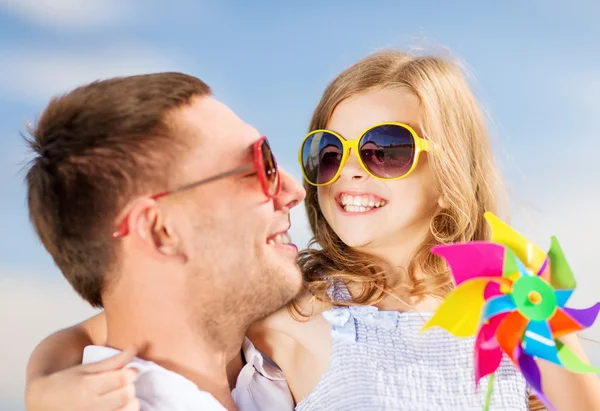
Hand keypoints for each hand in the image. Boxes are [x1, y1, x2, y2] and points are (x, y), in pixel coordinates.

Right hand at [25, 346, 139, 410]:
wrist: (42, 403)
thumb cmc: (65, 383)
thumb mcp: (86, 369)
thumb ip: (113, 360)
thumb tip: (135, 348)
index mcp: (87, 386)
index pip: (123, 378)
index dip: (132, 372)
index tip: (131, 370)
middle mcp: (90, 406)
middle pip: (127, 394)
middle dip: (130, 386)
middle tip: (124, 384)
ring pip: (129, 409)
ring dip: (130, 401)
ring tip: (121, 396)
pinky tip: (118, 406)